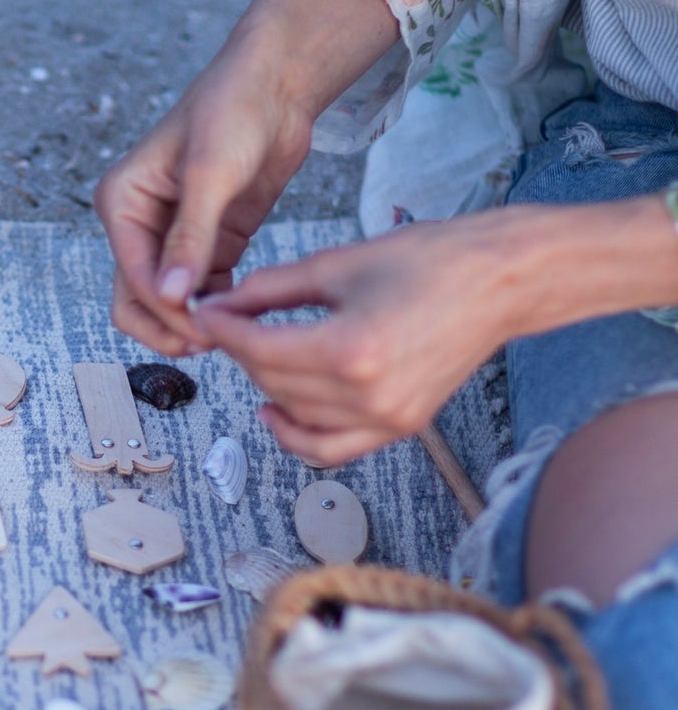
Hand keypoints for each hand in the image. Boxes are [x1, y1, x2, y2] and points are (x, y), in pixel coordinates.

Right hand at [93, 0, 398, 357]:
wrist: (275, 85)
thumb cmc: (233, 110)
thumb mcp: (211, 174)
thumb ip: (191, 238)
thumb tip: (173, 295)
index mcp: (122, 203)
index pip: (133, 274)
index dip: (164, 308)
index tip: (202, 329)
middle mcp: (139, 223)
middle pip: (135, 297)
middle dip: (166, 324)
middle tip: (208, 343)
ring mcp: (173, 236)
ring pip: (165, 301)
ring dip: (189, 322)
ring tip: (227, 332)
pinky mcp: (208, 242)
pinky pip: (200, 290)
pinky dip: (214, 306)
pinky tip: (240, 312)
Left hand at [190, 218, 512, 464]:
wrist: (503, 282)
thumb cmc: (432, 261)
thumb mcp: (339, 263)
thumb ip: (272, 289)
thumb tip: (223, 305)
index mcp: (351, 348)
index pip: (259, 348)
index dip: (222, 329)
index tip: (205, 312)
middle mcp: (368, 395)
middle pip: (272, 381)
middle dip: (240, 351)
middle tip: (227, 322)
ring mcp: (385, 418)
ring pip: (294, 415)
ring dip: (264, 384)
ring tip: (254, 352)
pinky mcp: (398, 427)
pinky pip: (330, 449)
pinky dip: (296, 435)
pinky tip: (274, 407)